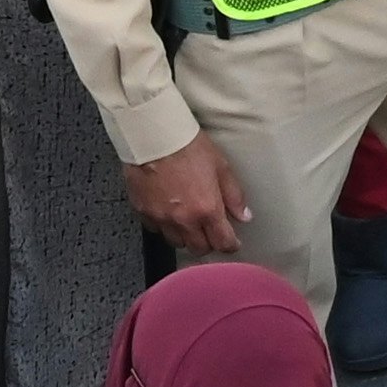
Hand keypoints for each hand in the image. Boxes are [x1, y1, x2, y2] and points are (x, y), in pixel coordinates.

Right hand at [125, 134, 252, 252]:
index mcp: (206, 209)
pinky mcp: (142, 211)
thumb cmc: (188, 147)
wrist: (153, 138)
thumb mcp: (221, 167)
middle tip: (212, 233)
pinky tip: (169, 214)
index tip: (233, 243)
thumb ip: (234, 196)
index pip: (222, 243)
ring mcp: (160, 217)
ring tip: (191, 224)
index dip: (230, 245)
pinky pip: (155, 229)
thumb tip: (244, 216)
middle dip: (209, 244)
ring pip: (176, 242)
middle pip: (198, 248)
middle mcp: (183, 219)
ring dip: (186, 237)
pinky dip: (164, 227)